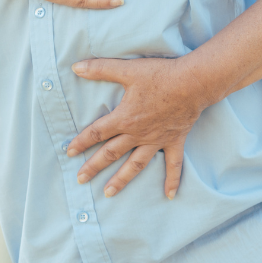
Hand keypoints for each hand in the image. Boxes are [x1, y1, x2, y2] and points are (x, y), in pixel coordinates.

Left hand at [68, 55, 211, 198]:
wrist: (192, 83)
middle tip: (80, 179)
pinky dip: (172, 180)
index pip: (97, 133)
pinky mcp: (174, 141)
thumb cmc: (160, 75)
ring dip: (121, 179)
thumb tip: (75, 67)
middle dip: (94, 166)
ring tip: (109, 193)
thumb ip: (100, 69)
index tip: (69, 152)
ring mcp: (156, 140)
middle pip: (111, 153)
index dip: (81, 142)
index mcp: (124, 118)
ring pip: (135, 164)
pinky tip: (170, 195)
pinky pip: (173, 164)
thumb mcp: (127, 69)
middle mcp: (138, 133)